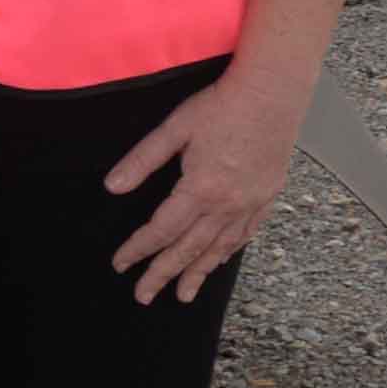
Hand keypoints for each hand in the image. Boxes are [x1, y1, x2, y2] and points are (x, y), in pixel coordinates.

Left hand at [105, 72, 306, 304]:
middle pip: (188, 248)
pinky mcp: (267, 194)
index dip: (138, 249)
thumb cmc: (224, 104)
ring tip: (183, 294)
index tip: (121, 263)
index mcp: (200, 188)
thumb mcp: (176, 128)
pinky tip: (220, 259)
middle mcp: (226, 204)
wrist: (274, 91)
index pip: (161, 230)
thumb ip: (143, 160)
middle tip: (144, 296)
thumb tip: (112, 187)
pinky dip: (229, 251)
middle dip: (163, 274)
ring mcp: (250, 202)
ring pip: (219, 248)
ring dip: (197, 273)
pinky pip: (246, 233)